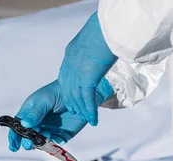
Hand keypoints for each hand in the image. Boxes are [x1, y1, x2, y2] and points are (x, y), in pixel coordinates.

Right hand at [8, 79, 113, 151]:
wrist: (81, 93)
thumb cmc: (59, 92)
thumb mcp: (44, 100)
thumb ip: (35, 113)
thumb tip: (24, 124)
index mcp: (30, 113)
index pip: (18, 126)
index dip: (14, 137)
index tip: (13, 146)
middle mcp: (38, 123)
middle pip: (28, 137)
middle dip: (27, 142)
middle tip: (29, 142)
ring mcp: (49, 130)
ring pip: (40, 143)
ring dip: (40, 143)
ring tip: (45, 136)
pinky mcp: (61, 135)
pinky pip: (54, 144)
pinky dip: (52, 145)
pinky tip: (53, 139)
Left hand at [59, 11, 117, 125]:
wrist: (107, 28)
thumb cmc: (104, 30)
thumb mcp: (93, 40)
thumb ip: (90, 50)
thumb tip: (98, 52)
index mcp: (70, 54)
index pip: (65, 77)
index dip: (68, 89)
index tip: (71, 98)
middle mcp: (70, 65)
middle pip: (67, 89)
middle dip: (72, 102)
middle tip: (77, 112)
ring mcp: (76, 73)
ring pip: (76, 97)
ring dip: (82, 110)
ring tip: (87, 119)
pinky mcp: (86, 79)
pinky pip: (87, 99)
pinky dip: (90, 111)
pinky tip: (93, 120)